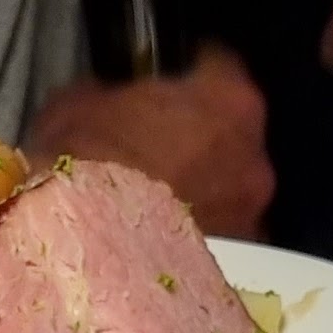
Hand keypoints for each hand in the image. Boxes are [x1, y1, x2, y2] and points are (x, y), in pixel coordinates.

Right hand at [25, 42, 274, 234]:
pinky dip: (197, 237)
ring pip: (229, 190)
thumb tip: (106, 99)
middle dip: (198, 138)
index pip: (219, 63)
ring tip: (154, 205)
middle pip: (231, 134)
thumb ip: (110, 93)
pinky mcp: (238, 269)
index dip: (188, 70)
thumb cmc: (83, 170)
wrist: (80, 254)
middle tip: (156, 149)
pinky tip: (158, 243)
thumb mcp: (78, 107)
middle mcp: (255, 156)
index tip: (166, 78)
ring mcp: (252, 216)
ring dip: (201, 191)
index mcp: (227, 99)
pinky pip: (220, 240)